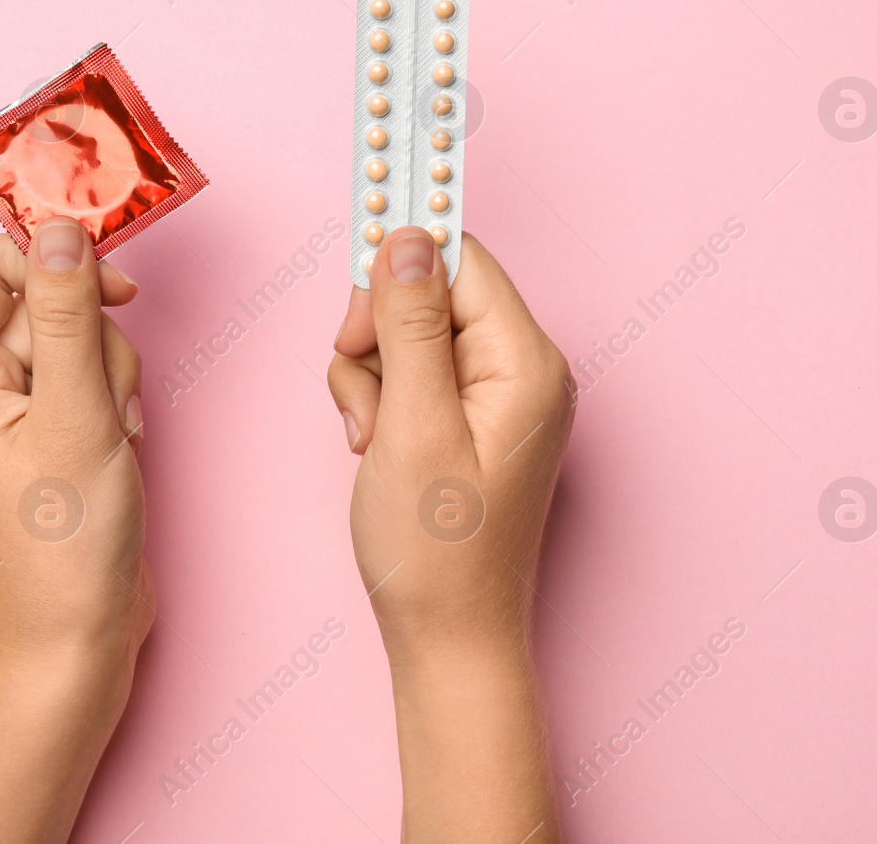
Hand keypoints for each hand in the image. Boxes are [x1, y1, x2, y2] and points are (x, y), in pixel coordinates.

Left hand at [0, 218, 152, 842]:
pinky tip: (116, 447)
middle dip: (93, 342)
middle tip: (101, 404)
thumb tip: (61, 230)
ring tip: (111, 436)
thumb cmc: (65, 542)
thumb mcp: (76, 413)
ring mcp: (2, 408)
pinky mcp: (40, 426)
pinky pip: (85, 374)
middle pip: (41, 300)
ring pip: (73, 336)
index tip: (114, 291)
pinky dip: (114, 401)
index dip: (53, 265)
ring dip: (111, 376)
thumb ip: (68, 315)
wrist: (79, 631)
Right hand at [328, 227, 574, 842]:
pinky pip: (411, 374)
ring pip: (409, 333)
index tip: (350, 258)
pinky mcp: (468, 420)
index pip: (461, 261)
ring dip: (370, 374)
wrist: (447, 639)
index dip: (398, 264)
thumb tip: (407, 237)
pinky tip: (374, 446)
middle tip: (362, 389)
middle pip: (431, 293)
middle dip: (378, 332)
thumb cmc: (437, 552)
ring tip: (370, 436)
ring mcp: (497, 397)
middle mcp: (523, 371)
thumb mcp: (411, 425)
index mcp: (527, 363)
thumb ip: (411, 325)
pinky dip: (378, 401)